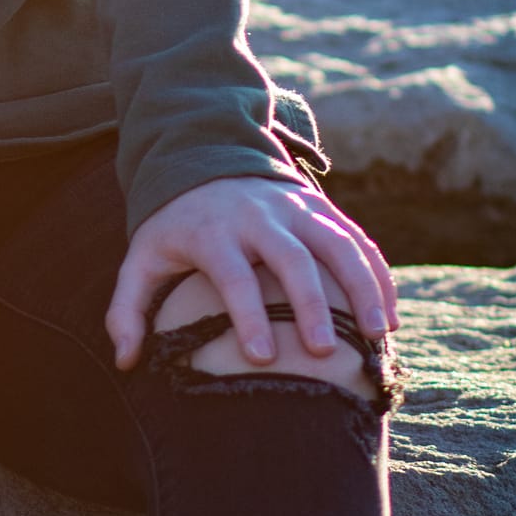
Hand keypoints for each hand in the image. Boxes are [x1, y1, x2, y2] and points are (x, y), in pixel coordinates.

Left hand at [105, 174, 398, 371]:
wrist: (204, 153)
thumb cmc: (176, 224)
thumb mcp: (143, 256)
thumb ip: (127, 308)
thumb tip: (125, 362)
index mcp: (212, 230)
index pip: (232, 273)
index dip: (247, 314)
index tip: (262, 356)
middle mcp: (257, 215)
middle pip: (290, 257)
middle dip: (308, 304)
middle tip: (321, 352)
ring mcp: (293, 207)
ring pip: (334, 243)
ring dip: (359, 287)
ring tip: (376, 335)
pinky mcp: (319, 206)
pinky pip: (355, 238)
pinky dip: (377, 273)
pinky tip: (390, 315)